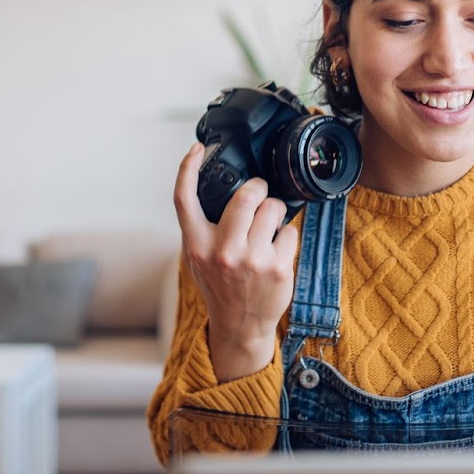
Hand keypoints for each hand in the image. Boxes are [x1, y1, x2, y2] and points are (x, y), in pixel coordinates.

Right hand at [172, 143, 297, 381]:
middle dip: (258, 187)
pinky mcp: (277, 268)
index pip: (184, 199)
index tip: (197, 149)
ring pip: (273, 209)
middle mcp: (222, 251)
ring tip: (269, 225)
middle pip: (244, 196)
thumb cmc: (220, 284)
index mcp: (197, 244)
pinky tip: (277, 250)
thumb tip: (214, 184)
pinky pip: (289, 232)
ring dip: (275, 210)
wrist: (240, 324)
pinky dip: (286, 236)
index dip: (188, 168)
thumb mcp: (198, 257)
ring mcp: (251, 260)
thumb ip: (202, 226)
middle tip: (259, 192)